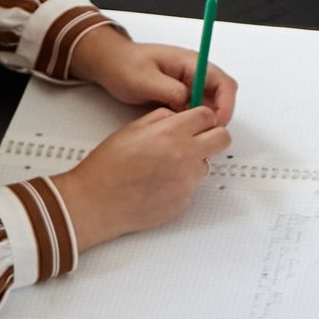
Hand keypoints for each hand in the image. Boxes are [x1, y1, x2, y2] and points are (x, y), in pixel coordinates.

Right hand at [55, 101, 231, 248]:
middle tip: (197, 140)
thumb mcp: (132, 129)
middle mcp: (184, 156)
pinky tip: (157, 184)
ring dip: (193, 162)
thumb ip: (161, 118)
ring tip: (165, 167)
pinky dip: (180, 184)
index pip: (208, 116)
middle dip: (213, 136)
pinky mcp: (183, 202)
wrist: (96, 203)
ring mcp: (186, 181)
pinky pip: (191, 187)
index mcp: (171, 133)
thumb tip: (179, 116)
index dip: (203, 117)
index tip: (197, 121)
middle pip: (222, 139)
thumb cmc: (107, 168)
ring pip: (206, 164)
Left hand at [73, 26, 236, 120]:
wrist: (111, 64)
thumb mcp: (144, 79)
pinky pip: (194, 111)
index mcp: (190, 63)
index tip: (218, 122)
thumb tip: (188, 102)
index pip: (222, 82)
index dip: (226, 104)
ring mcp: (188, 85)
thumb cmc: (125, 64)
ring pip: (208, 106)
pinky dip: (193, 122)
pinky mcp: (180, 96)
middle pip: (221, 96)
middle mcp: (194, 74)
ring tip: (192, 134)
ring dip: (205, 121)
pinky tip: (182, 131)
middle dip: (218, 116)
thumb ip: (169, 90)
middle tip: (205, 133)